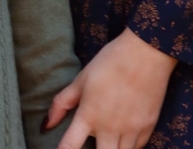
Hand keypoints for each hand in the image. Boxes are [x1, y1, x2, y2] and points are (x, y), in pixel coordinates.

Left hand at [47, 27, 175, 148]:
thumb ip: (62, 104)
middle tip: (92, 144)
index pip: (70, 146)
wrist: (145, 53)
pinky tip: (123, 137)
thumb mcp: (81, 79)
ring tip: (106, 139)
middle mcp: (109, 128)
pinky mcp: (147, 129)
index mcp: (89, 115)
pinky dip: (128, 146)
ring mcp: (130, 131)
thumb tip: (45, 125)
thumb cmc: (109, 62)